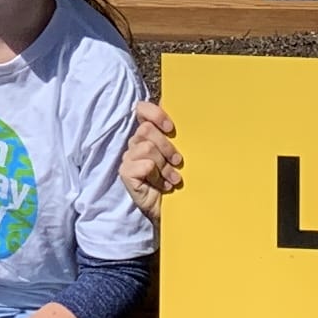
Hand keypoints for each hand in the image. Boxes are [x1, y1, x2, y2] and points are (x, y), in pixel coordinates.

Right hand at [119, 100, 182, 216]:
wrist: (174, 208)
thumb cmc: (177, 178)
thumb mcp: (178, 154)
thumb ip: (178, 136)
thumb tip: (192, 115)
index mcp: (147, 134)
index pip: (141, 109)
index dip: (155, 114)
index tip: (171, 129)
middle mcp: (135, 143)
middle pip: (146, 130)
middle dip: (166, 146)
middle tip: (177, 161)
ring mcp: (128, 158)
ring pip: (147, 148)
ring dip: (164, 165)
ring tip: (172, 178)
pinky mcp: (126, 173)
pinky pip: (145, 165)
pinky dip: (157, 176)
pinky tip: (162, 185)